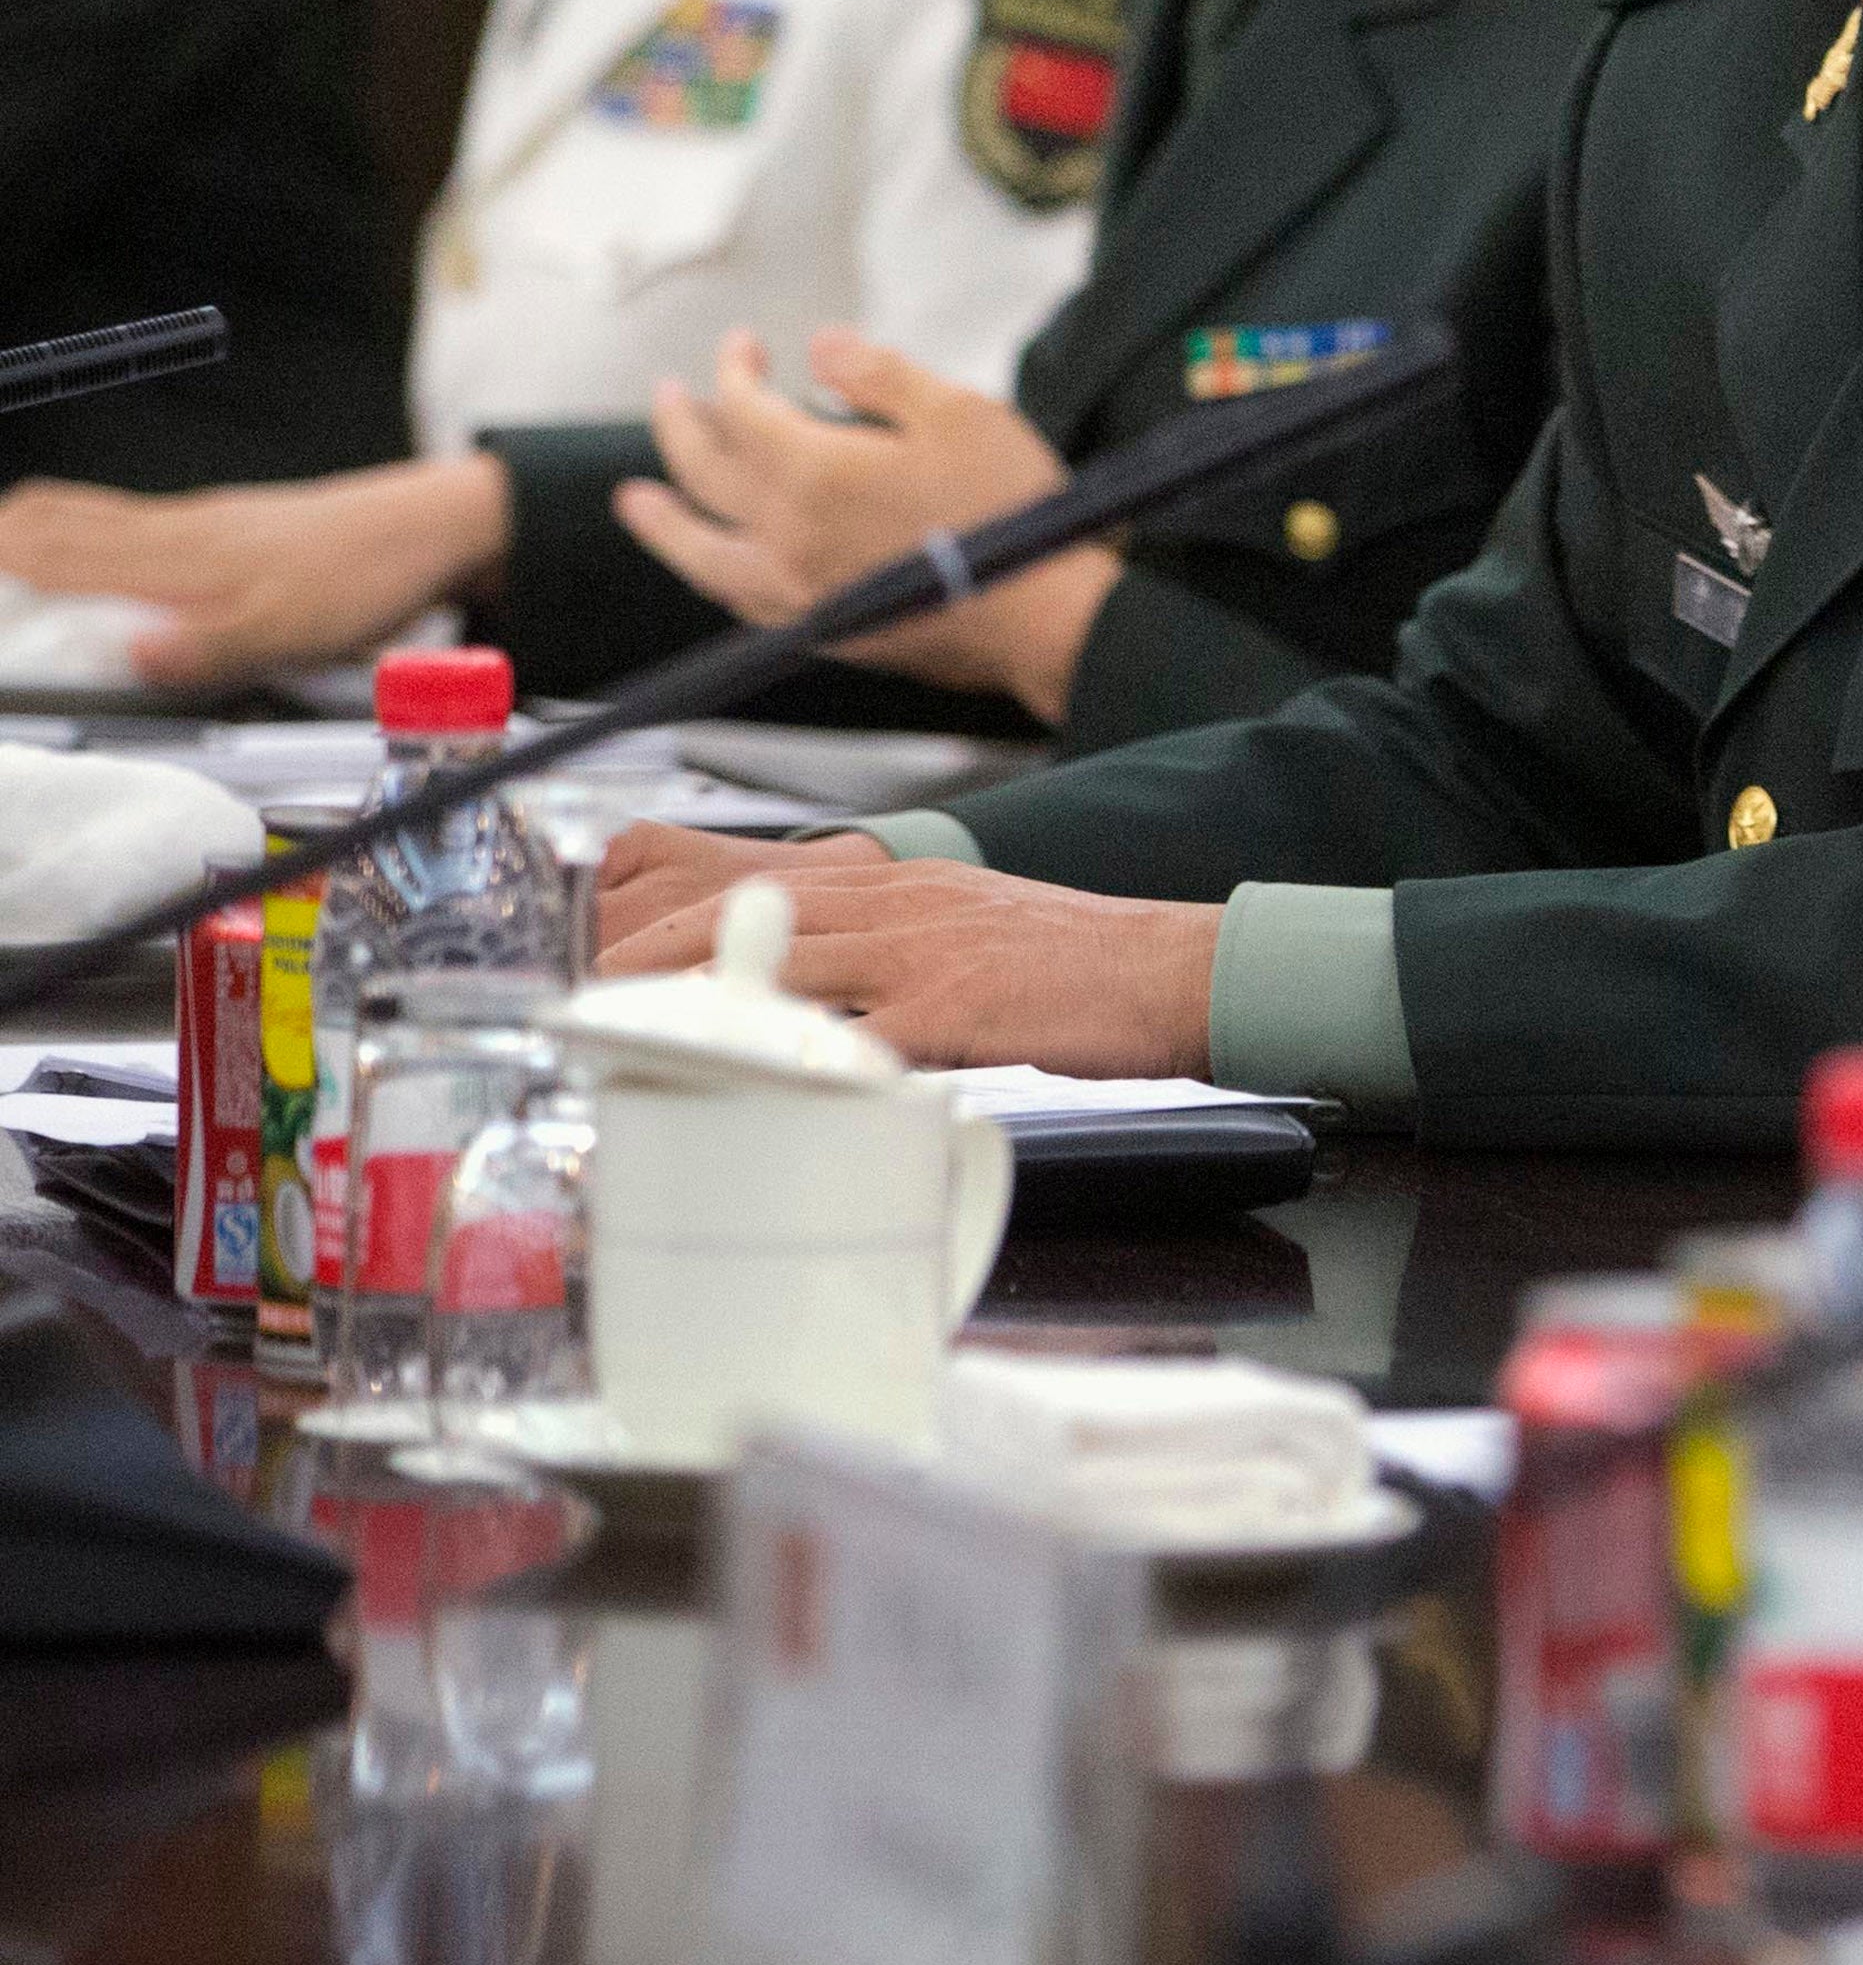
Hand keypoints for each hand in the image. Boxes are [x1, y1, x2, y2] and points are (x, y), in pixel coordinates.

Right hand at [0, 454, 502, 688]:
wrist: (429, 526)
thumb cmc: (363, 577)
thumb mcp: (291, 630)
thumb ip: (208, 647)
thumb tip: (131, 657)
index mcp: (178, 559)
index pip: (60, 554)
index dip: (3, 561)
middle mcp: (176, 531)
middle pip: (60, 520)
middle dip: (2, 535)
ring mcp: (199, 521)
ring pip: (91, 512)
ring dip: (35, 523)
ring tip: (0, 538)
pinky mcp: (225, 522)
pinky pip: (130, 516)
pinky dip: (82, 522)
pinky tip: (86, 538)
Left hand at [593, 826, 1217, 1074]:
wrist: (1176, 967)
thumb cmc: (1081, 965)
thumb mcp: (971, 932)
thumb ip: (894, 956)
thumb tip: (828, 1006)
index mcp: (900, 884)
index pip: (759, 883)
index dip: (673, 915)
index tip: (613, 953)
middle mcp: (899, 902)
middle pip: (745, 914)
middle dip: (652, 954)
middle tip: (585, 996)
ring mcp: (923, 951)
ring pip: (779, 962)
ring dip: (693, 998)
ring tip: (625, 1033)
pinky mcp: (955, 1005)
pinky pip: (854, 1034)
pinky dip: (791, 1057)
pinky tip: (742, 1081)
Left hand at [610, 327, 1111, 717]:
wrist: (1043, 616)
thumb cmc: (1011, 510)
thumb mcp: (959, 411)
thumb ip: (878, 373)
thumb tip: (820, 347)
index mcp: (815, 470)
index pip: (743, 409)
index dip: (734, 368)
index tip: (744, 344)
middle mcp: (786, 533)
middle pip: (705, 472)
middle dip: (682, 425)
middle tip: (670, 396)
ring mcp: (797, 588)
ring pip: (701, 550)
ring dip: (663, 519)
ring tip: (637, 501)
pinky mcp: (820, 630)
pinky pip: (738, 598)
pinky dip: (712, 572)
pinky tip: (713, 566)